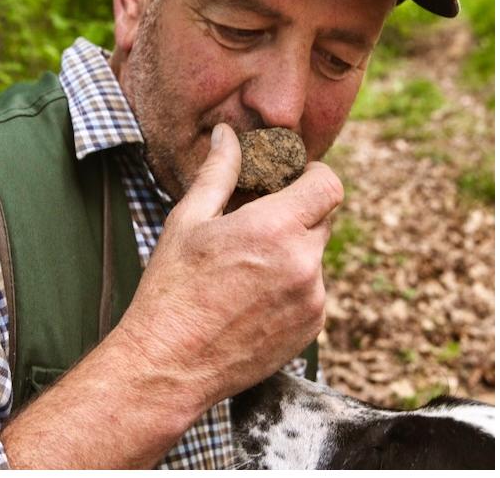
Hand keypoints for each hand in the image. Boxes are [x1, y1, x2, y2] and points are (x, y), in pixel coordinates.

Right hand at [113, 122, 342, 407]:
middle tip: (257, 224)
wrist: (170, 364)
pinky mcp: (311, 328)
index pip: (329, 184)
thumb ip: (219, 172)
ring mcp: (312, 300)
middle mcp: (304, 263)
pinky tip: (252, 298)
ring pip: (316, 256)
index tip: (291, 181)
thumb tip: (227, 135)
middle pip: (324, 218)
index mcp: (274, 228)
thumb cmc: (171, 289)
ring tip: (246, 270)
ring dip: (293, 252)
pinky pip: (313, 291)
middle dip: (297, 213)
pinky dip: (293, 286)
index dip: (314, 176)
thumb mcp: (188, 221)